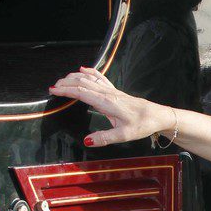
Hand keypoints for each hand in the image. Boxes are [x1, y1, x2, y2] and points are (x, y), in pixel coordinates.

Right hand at [49, 67, 172, 147]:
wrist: (157, 116)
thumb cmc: (142, 125)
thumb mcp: (124, 135)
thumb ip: (105, 138)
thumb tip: (87, 140)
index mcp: (107, 103)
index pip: (82, 93)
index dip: (66, 90)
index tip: (53, 90)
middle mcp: (108, 94)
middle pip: (83, 83)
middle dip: (66, 83)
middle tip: (53, 86)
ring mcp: (112, 91)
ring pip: (90, 79)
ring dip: (75, 77)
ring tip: (62, 80)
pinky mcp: (116, 91)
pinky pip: (100, 78)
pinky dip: (90, 72)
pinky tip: (83, 69)